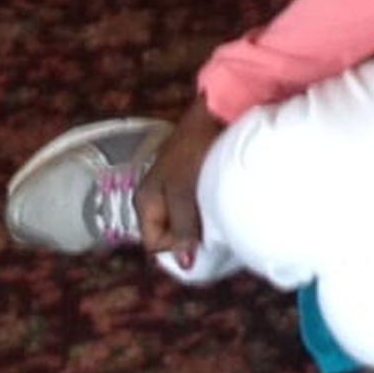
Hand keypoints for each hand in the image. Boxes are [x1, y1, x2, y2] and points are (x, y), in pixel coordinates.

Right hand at [133, 101, 224, 265]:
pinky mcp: (195, 178)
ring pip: (186, 220)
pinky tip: (226, 209)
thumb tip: (185, 262)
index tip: (202, 246)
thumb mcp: (184, 189)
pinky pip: (199, 205)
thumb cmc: (195, 149)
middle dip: (191, 239)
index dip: (175, 249)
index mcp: (146, 201)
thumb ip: (183, 224)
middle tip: (216, 238)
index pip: (153, 242)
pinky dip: (211, 210)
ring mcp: (176, 187)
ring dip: (203, 225)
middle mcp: (157, 197)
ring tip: (224, 225)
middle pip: (170, 232)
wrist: (217, 110)